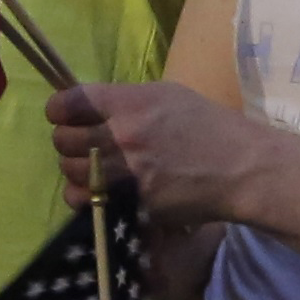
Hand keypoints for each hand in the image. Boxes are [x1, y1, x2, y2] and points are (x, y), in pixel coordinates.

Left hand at [45, 78, 284, 230]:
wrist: (239, 167)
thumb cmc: (206, 124)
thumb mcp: (165, 95)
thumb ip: (124, 100)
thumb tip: (91, 108)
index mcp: (127, 103)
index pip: (68, 103)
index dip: (60, 109)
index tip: (64, 115)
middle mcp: (120, 136)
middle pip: (63, 139)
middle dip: (67, 141)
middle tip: (79, 144)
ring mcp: (125, 173)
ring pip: (69, 172)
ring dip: (74, 170)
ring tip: (89, 170)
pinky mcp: (132, 204)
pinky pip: (87, 202)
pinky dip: (85, 198)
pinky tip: (98, 193)